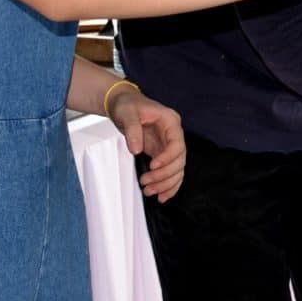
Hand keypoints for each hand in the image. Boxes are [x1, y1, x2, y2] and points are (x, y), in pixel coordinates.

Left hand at [106, 84, 186, 202]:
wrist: (122, 104)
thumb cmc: (127, 105)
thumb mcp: (127, 113)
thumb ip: (132, 130)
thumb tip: (137, 149)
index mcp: (170, 122)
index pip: (177, 144)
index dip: (167, 157)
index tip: (153, 166)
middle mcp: (173, 135)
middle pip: (179, 160)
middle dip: (164, 175)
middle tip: (146, 183)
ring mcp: (168, 145)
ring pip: (177, 169)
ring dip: (166, 184)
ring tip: (150, 192)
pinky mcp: (161, 154)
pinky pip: (171, 172)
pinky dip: (169, 185)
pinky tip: (163, 196)